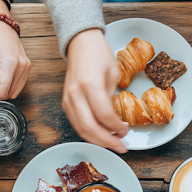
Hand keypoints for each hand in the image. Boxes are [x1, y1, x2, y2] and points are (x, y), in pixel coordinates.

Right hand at [63, 29, 127, 152]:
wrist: (81, 44)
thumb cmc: (99, 56)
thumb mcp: (113, 75)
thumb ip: (112, 99)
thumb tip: (114, 122)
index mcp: (90, 85)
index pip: (103, 115)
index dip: (116, 127)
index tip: (126, 130)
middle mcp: (76, 94)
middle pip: (89, 127)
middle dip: (106, 141)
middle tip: (121, 146)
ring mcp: (68, 100)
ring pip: (80, 129)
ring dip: (98, 140)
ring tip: (113, 142)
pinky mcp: (65, 103)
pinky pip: (76, 124)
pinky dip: (89, 133)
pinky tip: (101, 134)